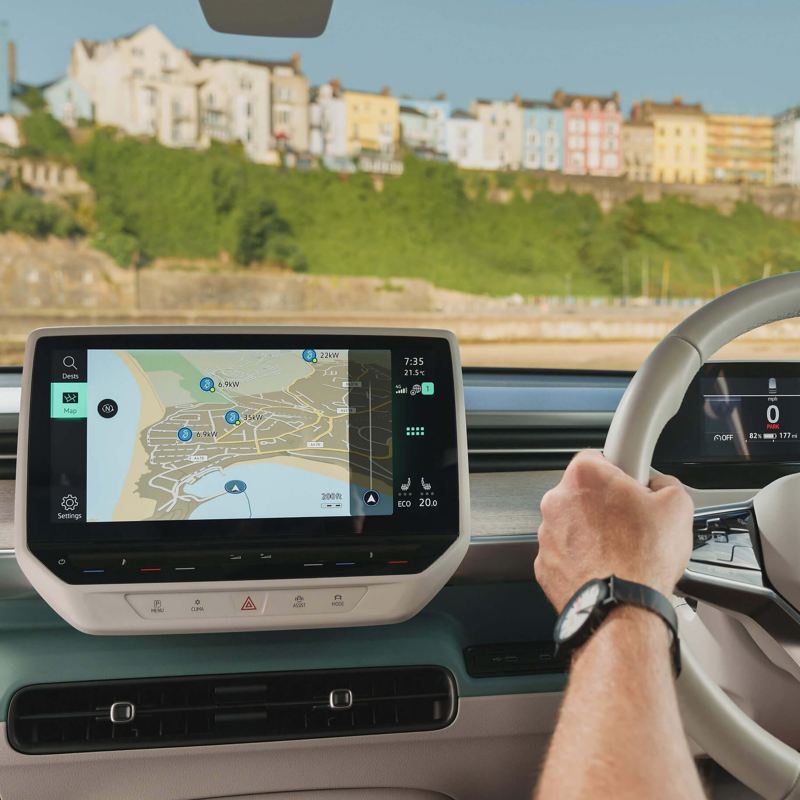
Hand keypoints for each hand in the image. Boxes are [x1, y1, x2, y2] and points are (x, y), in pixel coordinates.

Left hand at [534, 450, 692, 611]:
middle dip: (608, 504)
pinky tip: (606, 568)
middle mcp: (557, 499)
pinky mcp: (545, 562)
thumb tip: (660, 486)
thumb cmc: (643, 559)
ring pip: (574, 523)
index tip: (631, 483)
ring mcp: (547, 533)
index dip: (622, 471)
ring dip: (594, 532)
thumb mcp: (678, 505)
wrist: (622, 609)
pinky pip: (566, 552)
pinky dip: (583, 558)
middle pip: (585, 492)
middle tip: (633, 523)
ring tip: (622, 550)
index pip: (600, 456)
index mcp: (585, 475)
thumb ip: (666, 483)